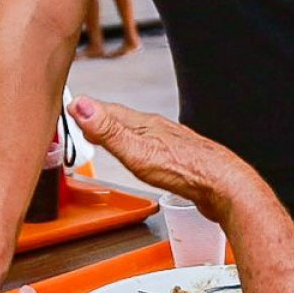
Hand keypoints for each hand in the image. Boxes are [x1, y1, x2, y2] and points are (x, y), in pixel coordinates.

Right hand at [68, 97, 257, 215]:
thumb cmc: (185, 170)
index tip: (70, 107)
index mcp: (143, 124)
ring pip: (136, 132)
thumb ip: (108, 131)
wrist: (223, 186)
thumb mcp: (136, 151)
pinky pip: (150, 147)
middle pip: (121, 119)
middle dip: (99, 119)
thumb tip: (82, 106)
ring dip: (117, 133)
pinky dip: (136, 148)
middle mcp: (156, 129)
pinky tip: (139, 157)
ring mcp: (168, 142)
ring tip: (104, 136)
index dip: (86, 109)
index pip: (107, 110)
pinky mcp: (178, 159)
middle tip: (82, 121)